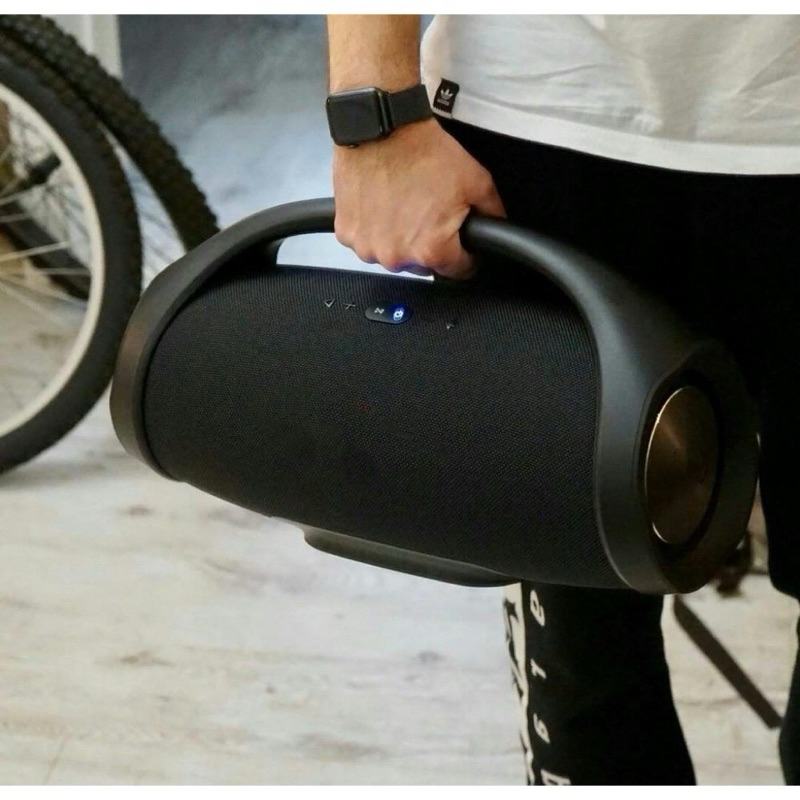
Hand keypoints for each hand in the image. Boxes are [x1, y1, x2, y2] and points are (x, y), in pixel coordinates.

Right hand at [333, 118, 505, 279]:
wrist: (381, 127)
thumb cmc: (423, 152)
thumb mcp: (477, 181)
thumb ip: (492, 214)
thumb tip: (498, 230)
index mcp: (432, 250)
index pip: (459, 271)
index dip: (467, 255)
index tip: (463, 242)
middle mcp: (397, 257)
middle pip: (424, 265)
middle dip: (430, 244)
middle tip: (429, 211)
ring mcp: (368, 247)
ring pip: (394, 255)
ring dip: (400, 238)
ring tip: (404, 204)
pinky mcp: (347, 233)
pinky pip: (368, 241)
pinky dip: (375, 228)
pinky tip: (382, 204)